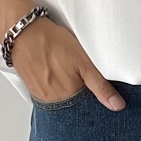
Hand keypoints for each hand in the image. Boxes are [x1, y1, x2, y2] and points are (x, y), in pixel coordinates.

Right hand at [7, 19, 126, 111]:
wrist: (23, 32)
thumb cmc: (52, 43)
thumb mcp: (84, 62)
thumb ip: (101, 86)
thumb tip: (117, 105)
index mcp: (69, 97)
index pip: (88, 108)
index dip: (95, 98)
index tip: (97, 89)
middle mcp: (53, 100)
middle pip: (74, 105)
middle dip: (81, 95)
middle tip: (78, 74)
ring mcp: (41, 94)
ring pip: (61, 99)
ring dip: (68, 90)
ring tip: (66, 70)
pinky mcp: (32, 87)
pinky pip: (49, 92)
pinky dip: (56, 85)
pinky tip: (57, 72)